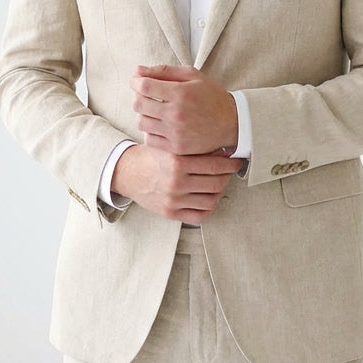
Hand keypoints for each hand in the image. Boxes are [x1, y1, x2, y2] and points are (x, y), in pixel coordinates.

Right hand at [111, 144, 241, 223]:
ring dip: (220, 191)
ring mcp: (173, 200)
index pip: (214, 166)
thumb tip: (223, 152)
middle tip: (230, 170)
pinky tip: (210, 197)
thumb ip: (194, 149)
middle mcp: (175, 183)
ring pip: (211, 200)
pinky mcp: (170, 213)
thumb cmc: (150, 156)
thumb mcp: (170, 146)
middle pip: (216, 183)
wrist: (127, 173)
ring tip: (220, 182)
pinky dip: (210, 208)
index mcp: (176, 162)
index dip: (230, 164)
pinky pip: (200, 216)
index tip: (236, 161)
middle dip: (227, 176)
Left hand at [131, 64, 238, 155]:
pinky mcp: (177, 147)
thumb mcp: (192, 76)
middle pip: (138, 104)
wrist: (232, 123)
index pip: (144, 86)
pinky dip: (150, 131)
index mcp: (180, 93)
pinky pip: (149, 139)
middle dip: (139, 97)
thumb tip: (137, 70)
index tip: (138, 81)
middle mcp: (176, 114)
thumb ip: (164, 71)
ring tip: (154, 111)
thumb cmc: (211, 96)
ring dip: (144, 114)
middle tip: (147, 95)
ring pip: (141, 122)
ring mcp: (175, 133)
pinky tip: (159, 125)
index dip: (136, 82)